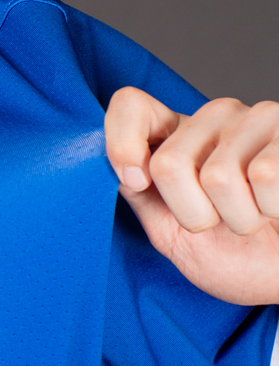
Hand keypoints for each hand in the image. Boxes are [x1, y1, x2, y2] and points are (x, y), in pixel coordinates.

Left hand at [105, 89, 278, 305]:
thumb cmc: (241, 258)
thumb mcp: (173, 235)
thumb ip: (141, 196)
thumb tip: (104, 164)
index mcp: (179, 136)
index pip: (131, 106)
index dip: (121, 144)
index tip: (136, 182)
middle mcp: (215, 118)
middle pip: (168, 163)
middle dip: (193, 214)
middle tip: (223, 223)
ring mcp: (259, 119)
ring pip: (218, 176)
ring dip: (239, 218)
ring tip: (259, 216)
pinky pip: (265, 177)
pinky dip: (272, 209)